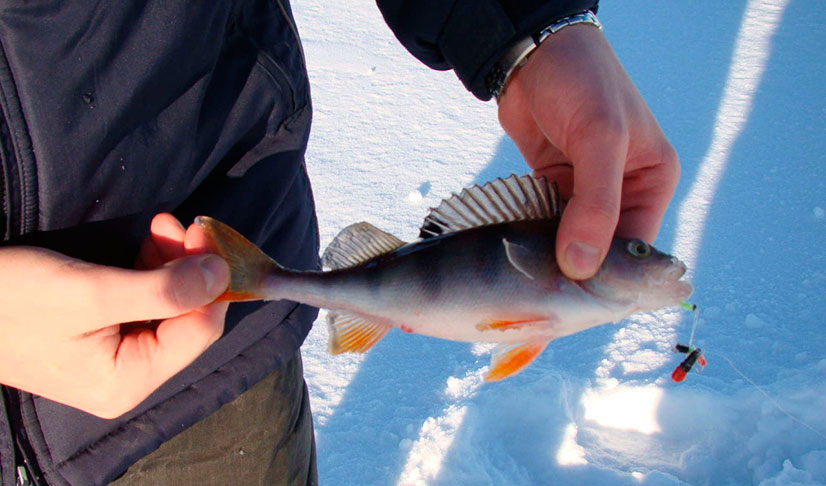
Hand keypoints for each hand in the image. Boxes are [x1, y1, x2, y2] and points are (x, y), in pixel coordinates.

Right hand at [0, 214, 229, 417]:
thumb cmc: (12, 301)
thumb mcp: (90, 293)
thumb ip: (162, 288)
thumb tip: (223, 274)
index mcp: (130, 379)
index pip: (200, 330)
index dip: (213, 280)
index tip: (206, 233)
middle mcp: (130, 375)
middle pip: (188, 317)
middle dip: (192, 267)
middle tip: (181, 223)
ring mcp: (117, 356)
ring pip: (170, 304)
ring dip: (173, 262)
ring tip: (162, 225)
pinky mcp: (105, 335)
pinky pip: (146, 301)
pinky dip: (152, 269)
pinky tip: (149, 241)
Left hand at [498, 24, 679, 279]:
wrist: (531, 52)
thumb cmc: (581, 81)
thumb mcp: (600, 137)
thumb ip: (595, 204)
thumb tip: (580, 267)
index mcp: (652, 180)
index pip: (637, 247)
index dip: (609, 280)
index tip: (573, 304)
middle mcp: (623, 190)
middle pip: (604, 251)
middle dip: (576, 276)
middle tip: (543, 304)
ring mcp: (586, 191)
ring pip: (573, 243)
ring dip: (551, 264)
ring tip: (525, 291)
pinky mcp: (554, 187)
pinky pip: (547, 227)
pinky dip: (533, 244)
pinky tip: (515, 265)